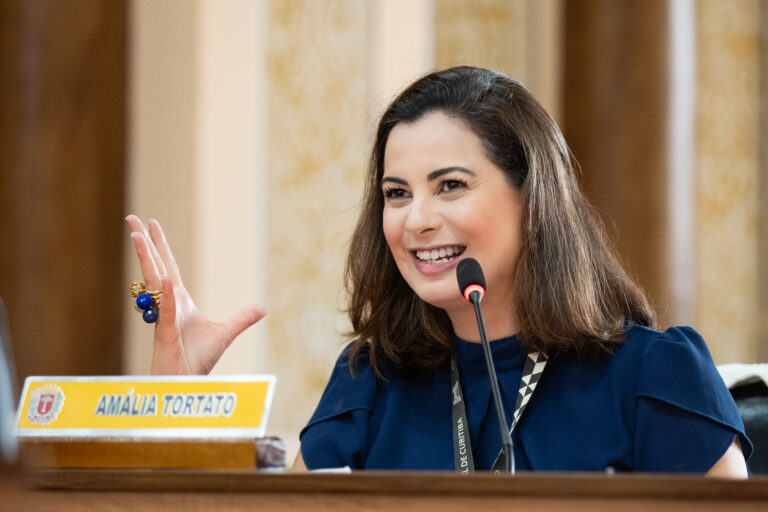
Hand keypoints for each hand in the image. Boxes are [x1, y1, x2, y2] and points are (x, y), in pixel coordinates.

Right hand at [126, 215, 265, 374]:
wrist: (185, 384)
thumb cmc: (197, 361)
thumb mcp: (225, 334)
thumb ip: (242, 319)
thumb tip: (262, 308)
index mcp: (179, 301)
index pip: (167, 267)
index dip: (159, 246)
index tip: (150, 224)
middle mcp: (168, 304)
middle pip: (155, 267)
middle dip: (144, 243)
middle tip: (131, 218)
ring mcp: (164, 316)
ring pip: (154, 282)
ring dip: (146, 259)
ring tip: (137, 235)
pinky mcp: (165, 333)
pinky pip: (166, 310)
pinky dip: (165, 295)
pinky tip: (164, 278)